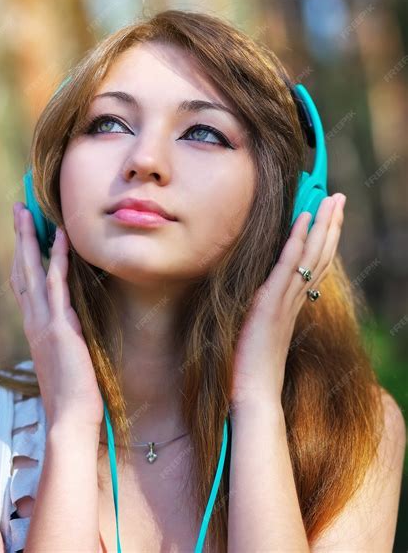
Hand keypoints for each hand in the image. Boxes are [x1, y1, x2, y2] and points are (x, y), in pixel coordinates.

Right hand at [10, 202, 103, 430]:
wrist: (72, 418)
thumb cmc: (73, 391)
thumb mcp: (67, 355)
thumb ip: (65, 334)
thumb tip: (72, 319)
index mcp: (35, 327)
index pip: (25, 283)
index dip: (23, 256)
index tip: (25, 234)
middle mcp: (33, 321)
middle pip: (21, 270)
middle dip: (20, 238)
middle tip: (18, 210)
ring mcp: (43, 323)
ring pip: (32, 272)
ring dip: (29, 239)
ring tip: (27, 212)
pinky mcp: (59, 327)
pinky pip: (56, 286)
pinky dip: (56, 259)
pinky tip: (60, 238)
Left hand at [230, 193, 345, 411]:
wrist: (252, 393)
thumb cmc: (250, 367)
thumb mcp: (259, 330)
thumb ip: (265, 311)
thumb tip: (259, 296)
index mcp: (293, 305)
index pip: (315, 265)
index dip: (324, 239)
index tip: (330, 217)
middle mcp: (295, 299)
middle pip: (321, 255)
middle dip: (332, 225)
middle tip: (340, 198)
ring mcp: (286, 300)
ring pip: (312, 256)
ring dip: (322, 225)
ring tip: (331, 200)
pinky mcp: (272, 303)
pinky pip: (288, 266)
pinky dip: (297, 241)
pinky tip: (303, 220)